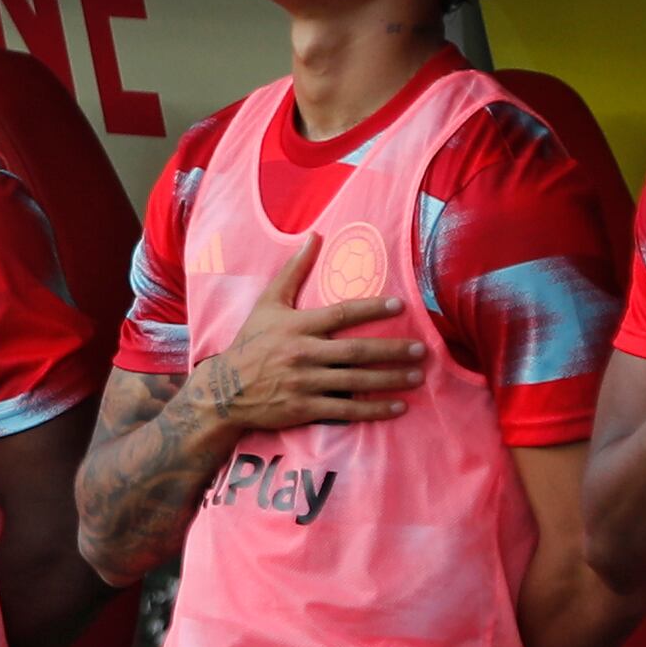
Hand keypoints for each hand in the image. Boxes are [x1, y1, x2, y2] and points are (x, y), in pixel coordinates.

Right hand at [186, 235, 425, 432]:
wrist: (224, 390)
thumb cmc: (250, 343)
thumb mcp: (268, 303)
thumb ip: (294, 271)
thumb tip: (314, 236)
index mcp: (297, 325)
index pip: (341, 314)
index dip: (372, 309)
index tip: (400, 305)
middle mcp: (303, 353)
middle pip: (356, 352)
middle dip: (391, 351)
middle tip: (421, 350)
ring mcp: (305, 383)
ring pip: (355, 381)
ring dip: (389, 380)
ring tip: (416, 376)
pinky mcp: (305, 408)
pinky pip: (346, 409)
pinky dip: (374, 410)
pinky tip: (397, 407)